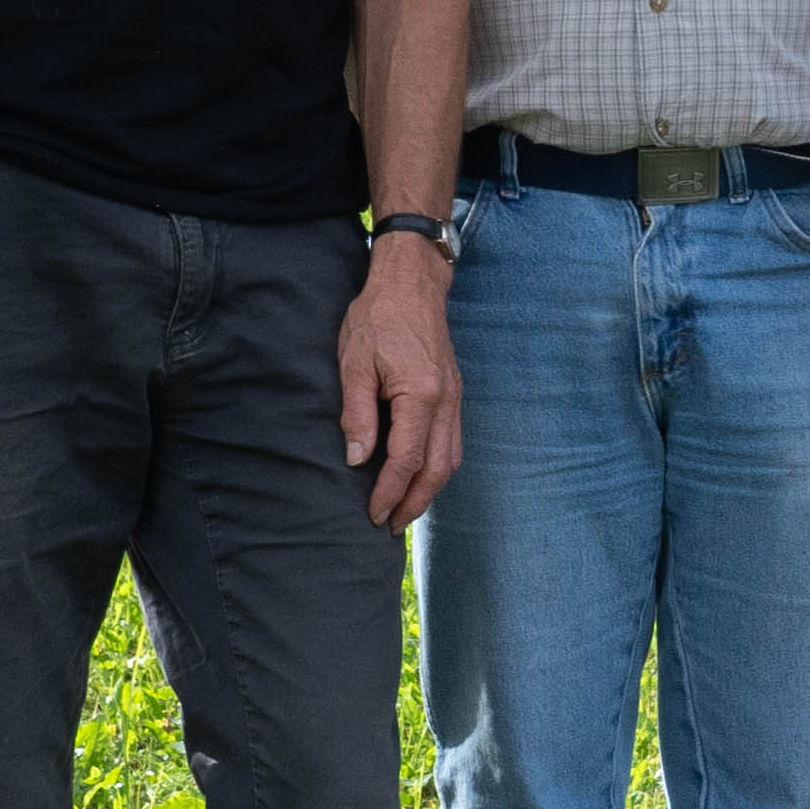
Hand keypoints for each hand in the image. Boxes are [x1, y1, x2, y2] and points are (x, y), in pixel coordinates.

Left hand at [342, 233, 461, 527]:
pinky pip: (452, 442)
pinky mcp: (454, 393)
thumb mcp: (354, 363)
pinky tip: (419, 477)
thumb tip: (357, 459)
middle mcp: (446, 401)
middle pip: (438, 469)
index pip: (407, 459)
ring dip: (429, 490)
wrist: (411, 282)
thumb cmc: (378, 316)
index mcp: (421, 394)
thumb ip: (357, 414)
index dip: (389, 492)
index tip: (373, 514)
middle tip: (390, 526)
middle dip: (414, 503)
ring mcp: (455, 397)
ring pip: (451, 459)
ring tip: (405, 510)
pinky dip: (438, 468)